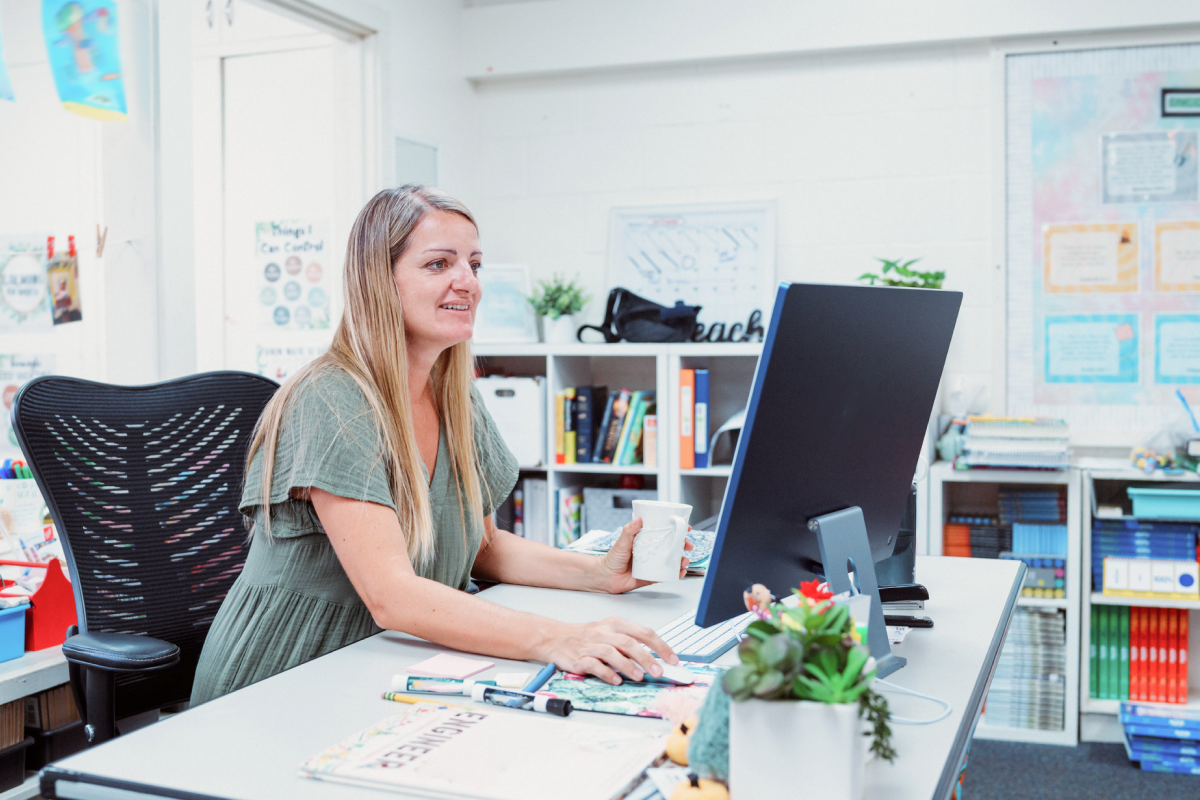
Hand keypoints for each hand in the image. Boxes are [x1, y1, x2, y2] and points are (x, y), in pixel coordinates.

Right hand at [543, 616, 679, 683]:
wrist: (556, 638)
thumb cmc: (587, 637)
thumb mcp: (610, 633)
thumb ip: (630, 644)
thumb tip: (655, 660)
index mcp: (615, 624)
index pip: (643, 632)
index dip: (660, 646)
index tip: (672, 659)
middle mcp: (604, 632)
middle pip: (629, 642)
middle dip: (646, 657)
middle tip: (659, 671)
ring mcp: (591, 645)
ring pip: (612, 653)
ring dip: (628, 665)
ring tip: (640, 677)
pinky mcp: (580, 658)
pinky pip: (595, 665)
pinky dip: (607, 673)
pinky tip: (616, 680)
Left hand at [594, 518, 693, 593]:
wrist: (606, 577)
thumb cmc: (612, 558)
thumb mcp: (621, 542)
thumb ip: (629, 531)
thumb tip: (638, 519)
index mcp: (646, 541)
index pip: (664, 533)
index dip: (676, 530)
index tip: (686, 527)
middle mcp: (652, 552)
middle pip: (672, 546)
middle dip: (683, 545)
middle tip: (687, 545)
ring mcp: (653, 564)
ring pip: (672, 561)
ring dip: (682, 560)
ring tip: (684, 560)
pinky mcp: (653, 576)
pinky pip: (667, 575)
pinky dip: (676, 574)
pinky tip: (680, 572)